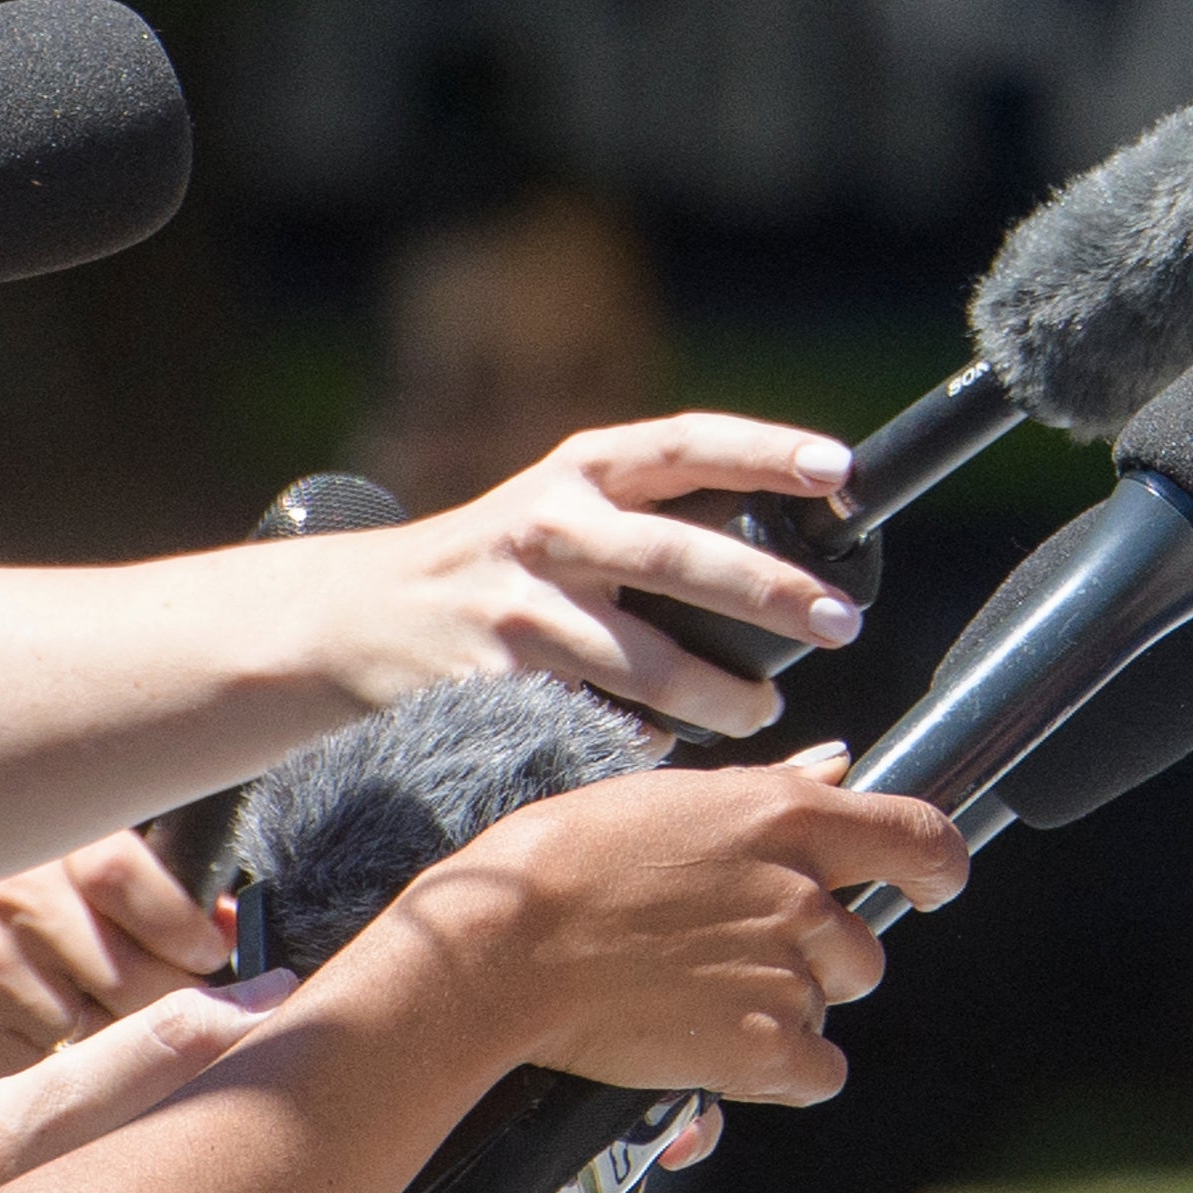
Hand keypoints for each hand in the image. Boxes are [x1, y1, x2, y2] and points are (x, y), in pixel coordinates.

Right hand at [0, 833, 229, 1083]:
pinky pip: (50, 1068)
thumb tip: (239, 927)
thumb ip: (167, 894)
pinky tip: (44, 1032)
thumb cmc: (37, 914)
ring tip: (96, 1010)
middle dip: (174, 1002)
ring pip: (96, 1033)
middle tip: (181, 1003)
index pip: (125, 877)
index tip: (212, 954)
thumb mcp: (92, 880)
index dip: (184, 926)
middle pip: (129, 976)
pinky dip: (64, 1065)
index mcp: (57, 850)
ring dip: (117, 1037)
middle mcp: (9, 901)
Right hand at [300, 414, 872, 739]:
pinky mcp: (489, 684)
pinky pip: (592, 721)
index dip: (765, 452)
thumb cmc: (500, 560)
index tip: (838, 469)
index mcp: (584, 470)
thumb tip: (801, 543)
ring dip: (719, 696)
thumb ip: (657, 512)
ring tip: (763, 710)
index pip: (687, 442)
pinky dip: (639, 741)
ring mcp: (518, 608)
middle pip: (678, 558)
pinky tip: (667, 750)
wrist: (351, 617)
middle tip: (841, 624)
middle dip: (770, 593)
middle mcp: (552, 526)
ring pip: (645, 663)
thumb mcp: (565, 505)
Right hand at [378, 756, 966, 1103]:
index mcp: (791, 818)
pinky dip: (780, 1071)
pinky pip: (815, 1071)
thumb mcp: (676, 797)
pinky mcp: (759, 1049)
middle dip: (818, 956)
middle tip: (735, 954)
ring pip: (829, 1003)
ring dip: (787, 1007)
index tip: (929, 886)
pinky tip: (723, 1053)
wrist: (497, 948)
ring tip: (701, 993)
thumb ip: (775, 789)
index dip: (936, 869)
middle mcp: (805, 894)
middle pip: (864, 945)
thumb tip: (843, 765)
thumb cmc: (564, 859)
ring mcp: (786, 974)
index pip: (922, 839)